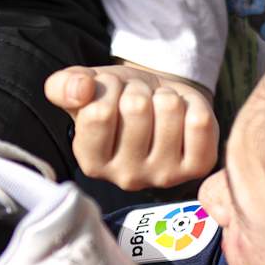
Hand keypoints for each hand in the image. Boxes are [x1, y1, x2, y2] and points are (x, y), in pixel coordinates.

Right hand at [45, 62, 217, 190]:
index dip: (107, 87)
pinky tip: (182, 116)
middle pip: (136, 107)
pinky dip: (192, 104)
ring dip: (164, 95)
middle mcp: (126, 178)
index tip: (111, 95)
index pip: (99, 112)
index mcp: (91, 162)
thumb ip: (65, 86)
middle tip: (138, 100)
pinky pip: (200, 121)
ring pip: (169, 108)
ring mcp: (164, 175)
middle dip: (138, 89)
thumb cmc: (115, 98)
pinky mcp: (197, 167)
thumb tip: (81, 90)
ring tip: (157, 107)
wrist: (156, 101)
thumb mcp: (83, 87)